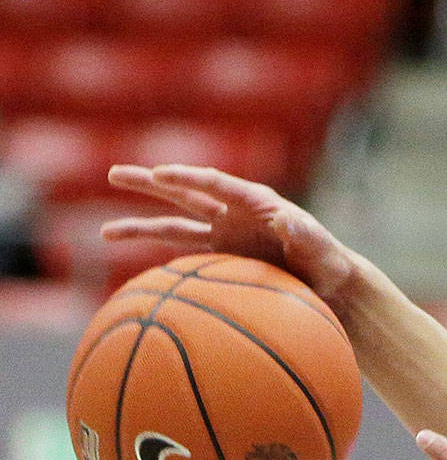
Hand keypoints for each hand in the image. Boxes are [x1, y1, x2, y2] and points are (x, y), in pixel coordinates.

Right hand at [101, 164, 357, 306]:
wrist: (329, 285)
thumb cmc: (329, 265)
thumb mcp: (323, 252)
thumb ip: (307, 235)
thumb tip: (288, 217)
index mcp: (256, 203)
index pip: (215, 184)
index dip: (187, 177)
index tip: (160, 174)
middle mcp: (234, 214)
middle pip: (184, 194)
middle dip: (150, 183)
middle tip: (113, 174)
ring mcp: (224, 236)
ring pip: (174, 227)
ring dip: (141, 226)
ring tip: (103, 230)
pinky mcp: (220, 259)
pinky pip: (184, 259)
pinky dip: (160, 262)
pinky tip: (137, 271)